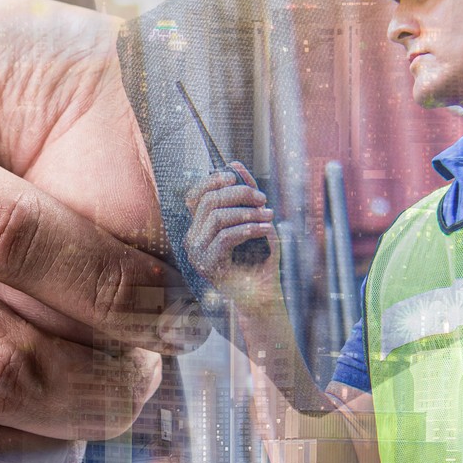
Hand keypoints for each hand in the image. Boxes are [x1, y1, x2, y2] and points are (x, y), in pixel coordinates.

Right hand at [183, 163, 281, 310]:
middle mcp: (192, 239)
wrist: (262, 297)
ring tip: (269, 216)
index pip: (194, 196)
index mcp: (199, 228)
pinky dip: (250, 228)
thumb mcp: (253, 220)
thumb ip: (244, 196)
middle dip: (239, 194)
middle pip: (209, 202)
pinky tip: (267, 229)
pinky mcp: (208, 265)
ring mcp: (197, 253)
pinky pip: (227, 236)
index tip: (235, 176)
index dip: (212, 181)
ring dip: (248, 212)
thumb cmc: (259, 260)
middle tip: (263, 199)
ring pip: (218, 217)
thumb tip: (235, 164)